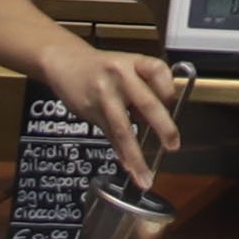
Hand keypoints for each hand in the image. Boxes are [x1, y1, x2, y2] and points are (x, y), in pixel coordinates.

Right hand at [37, 37, 182, 183]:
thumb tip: (160, 120)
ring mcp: (104, 95)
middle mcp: (120, 76)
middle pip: (146, 103)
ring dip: (135, 157)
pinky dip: (120, 153)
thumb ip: (144, 89)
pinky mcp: (91, 112)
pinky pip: (110, 136)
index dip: (169, 89)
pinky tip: (127, 166)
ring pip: (123, 129)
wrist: (66, 62)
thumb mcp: (127, 66)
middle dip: (163, 127)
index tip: (172, 104)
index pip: (159, 71)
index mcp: (134, 62)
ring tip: (145, 177)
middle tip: (173, 146)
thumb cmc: (104, 68)